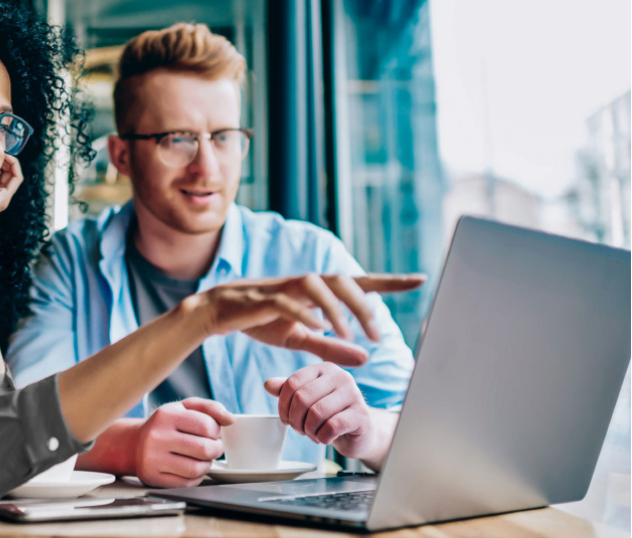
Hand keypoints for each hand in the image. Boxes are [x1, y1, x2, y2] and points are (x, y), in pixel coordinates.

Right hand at [134, 398, 233, 487]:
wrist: (134, 444)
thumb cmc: (165, 425)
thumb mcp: (184, 407)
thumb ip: (209, 408)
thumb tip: (230, 419)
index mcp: (166, 415)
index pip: (206, 426)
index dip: (215, 431)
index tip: (211, 432)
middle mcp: (157, 436)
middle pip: (204, 449)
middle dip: (215, 449)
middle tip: (212, 447)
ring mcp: (153, 459)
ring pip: (197, 469)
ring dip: (207, 465)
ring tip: (202, 458)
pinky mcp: (153, 478)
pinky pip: (187, 483)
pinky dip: (195, 477)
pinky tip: (190, 468)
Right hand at [187, 273, 423, 366]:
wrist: (217, 313)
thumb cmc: (259, 321)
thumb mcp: (299, 338)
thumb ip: (331, 346)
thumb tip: (367, 358)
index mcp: (316, 291)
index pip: (358, 282)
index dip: (389, 281)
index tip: (420, 279)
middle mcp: (304, 283)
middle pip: (342, 280)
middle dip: (364, 305)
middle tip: (377, 335)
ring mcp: (282, 287)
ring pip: (317, 284)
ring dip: (337, 308)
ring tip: (348, 334)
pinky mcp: (262, 298)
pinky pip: (287, 301)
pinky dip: (305, 312)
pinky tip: (317, 327)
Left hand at [264, 363, 378, 460]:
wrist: (360, 432)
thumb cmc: (331, 414)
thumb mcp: (308, 400)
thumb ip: (288, 391)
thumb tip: (267, 384)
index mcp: (324, 369)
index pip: (292, 383)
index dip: (283, 405)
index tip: (285, 419)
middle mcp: (341, 377)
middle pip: (302, 398)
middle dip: (295, 420)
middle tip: (299, 430)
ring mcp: (354, 394)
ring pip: (316, 413)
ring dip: (309, 430)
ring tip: (312, 434)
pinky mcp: (361, 415)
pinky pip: (332, 427)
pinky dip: (322, 437)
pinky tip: (325, 438)